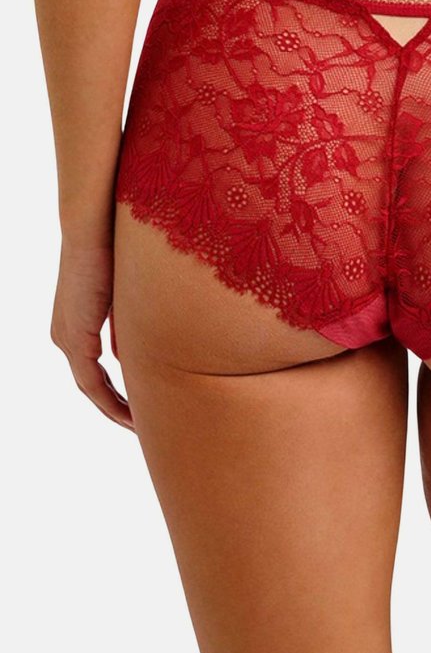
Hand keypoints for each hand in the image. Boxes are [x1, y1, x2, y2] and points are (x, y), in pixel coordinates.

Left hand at [51, 240, 134, 429]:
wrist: (95, 224)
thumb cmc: (117, 248)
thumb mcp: (128, 295)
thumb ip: (128, 326)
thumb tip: (132, 354)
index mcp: (76, 324)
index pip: (94, 372)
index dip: (117, 395)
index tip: (142, 409)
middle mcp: (65, 335)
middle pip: (91, 387)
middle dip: (117, 409)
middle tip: (144, 428)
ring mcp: (66, 338)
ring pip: (90, 388)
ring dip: (115, 411)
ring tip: (142, 428)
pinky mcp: (74, 337)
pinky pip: (92, 383)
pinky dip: (111, 401)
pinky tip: (132, 414)